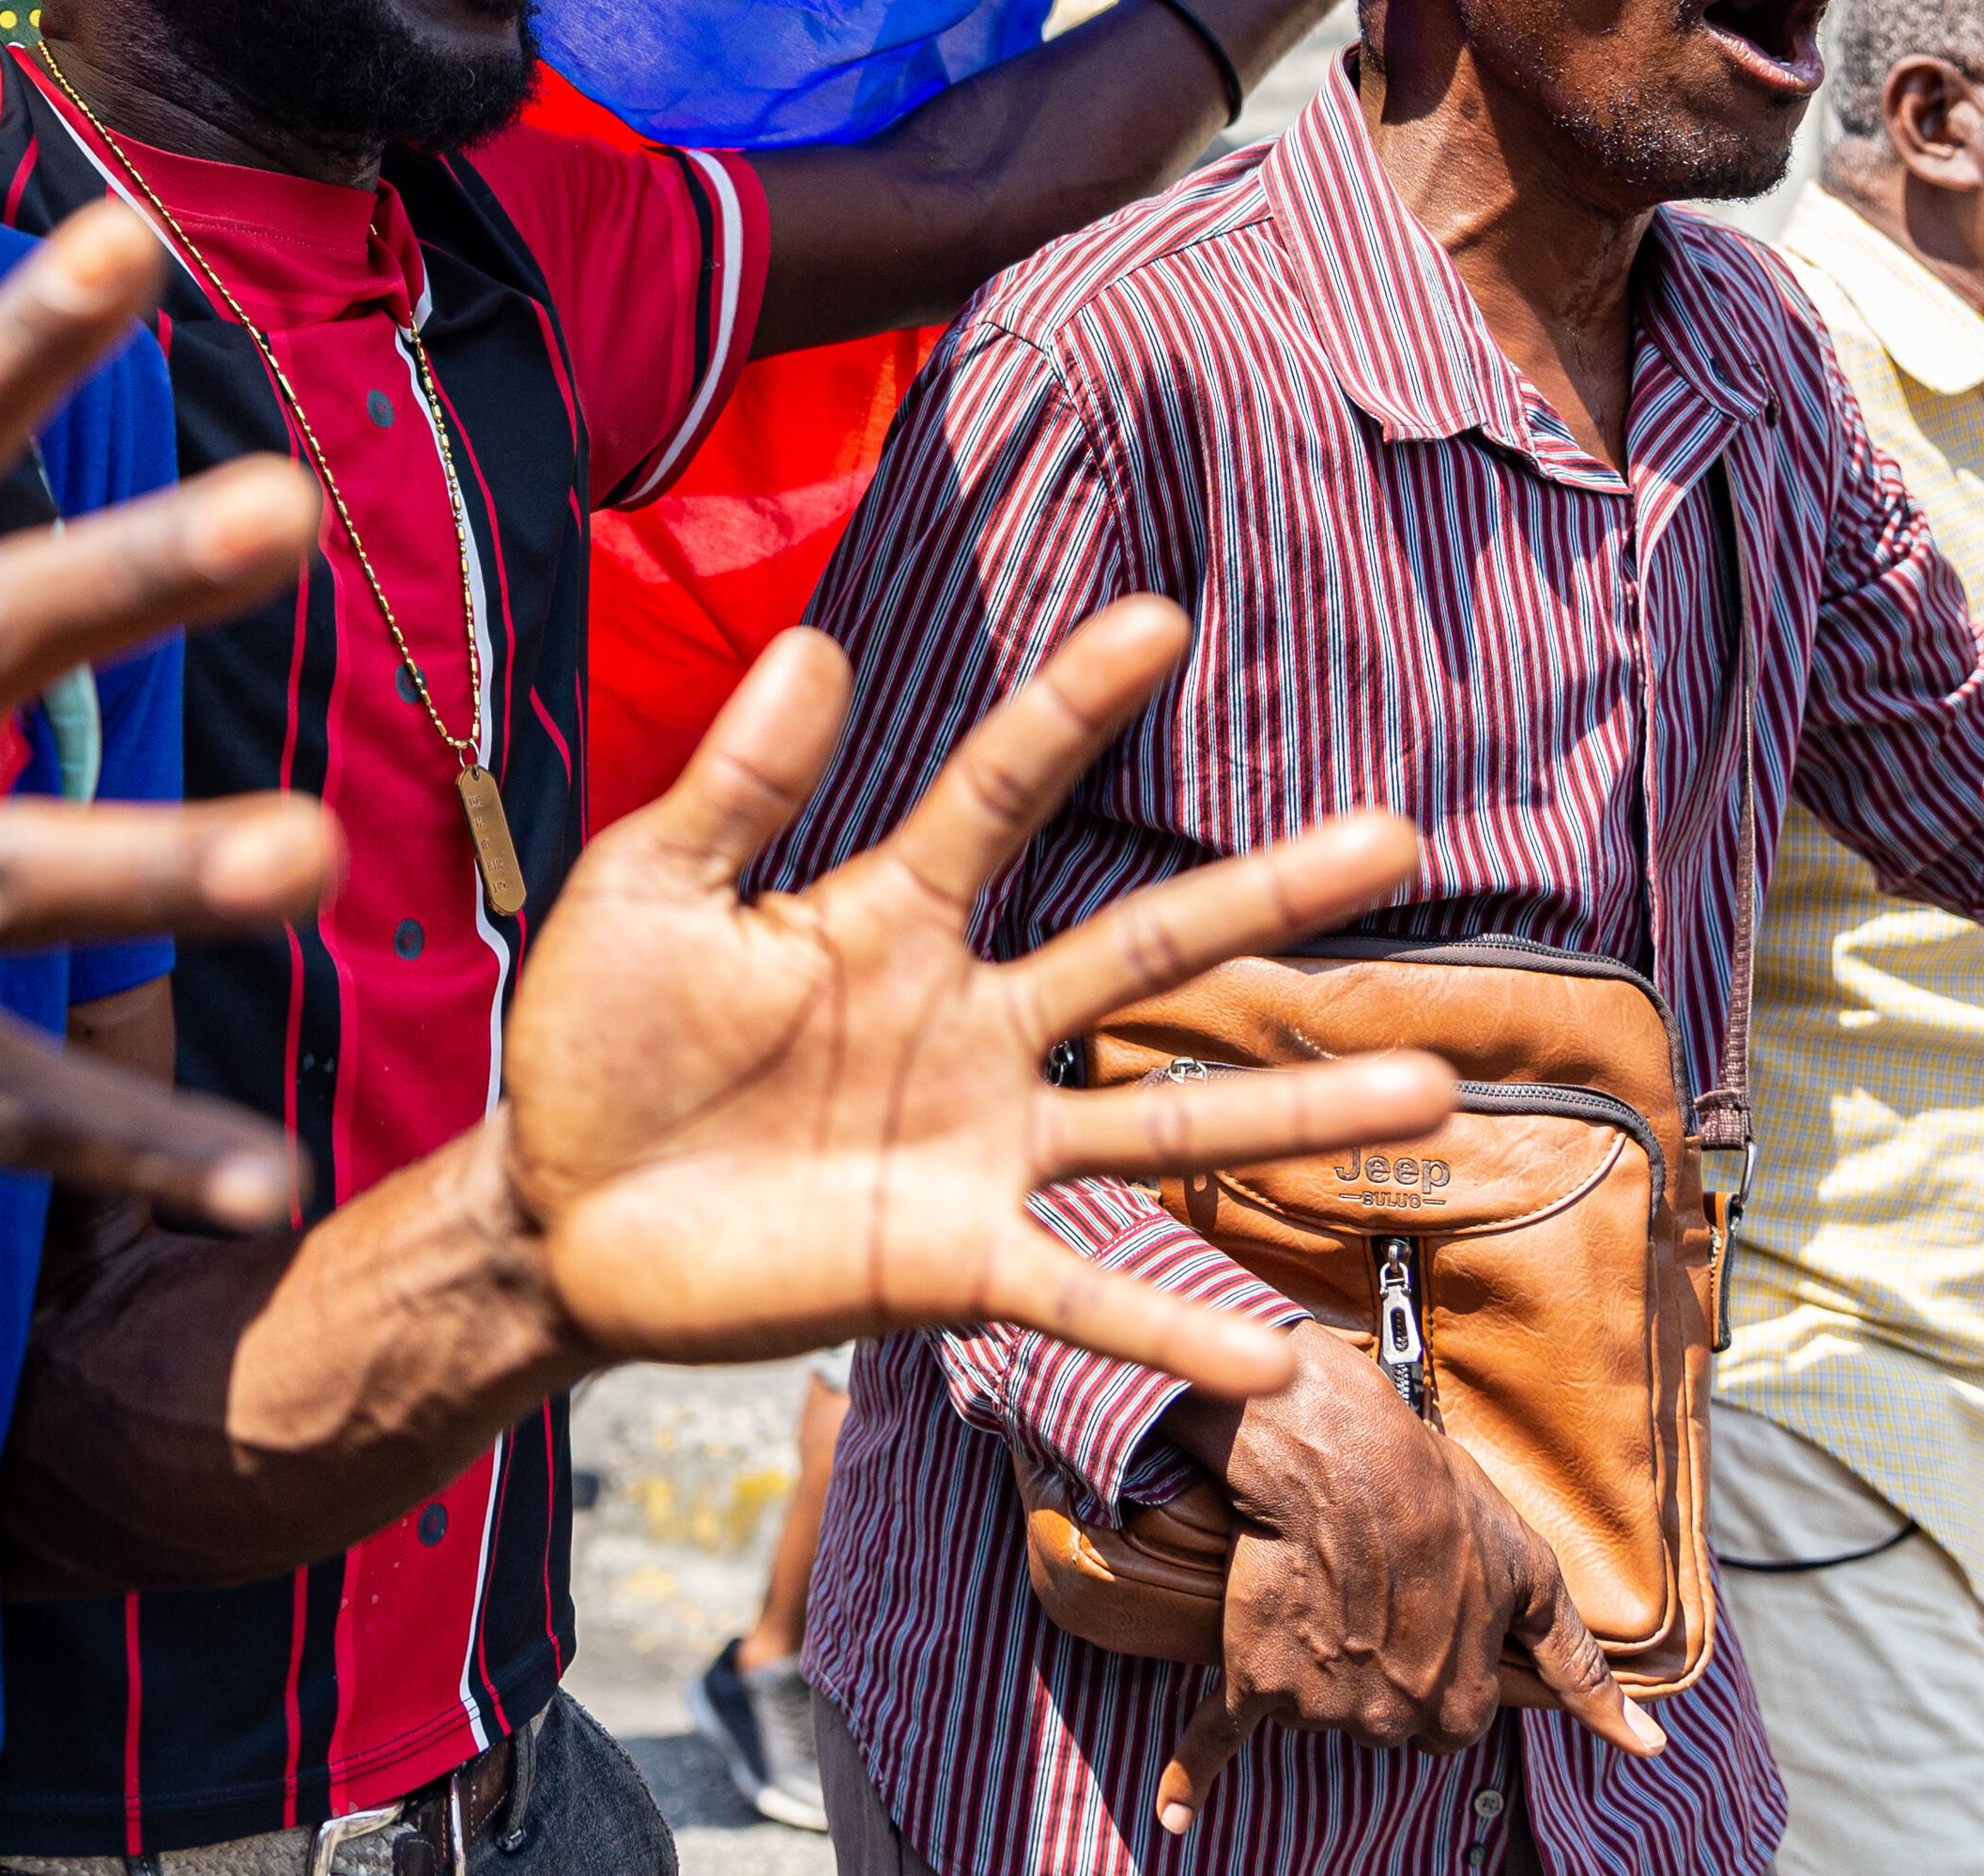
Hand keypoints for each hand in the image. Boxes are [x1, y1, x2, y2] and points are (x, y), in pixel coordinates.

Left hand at [498, 596, 1454, 1395]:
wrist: (552, 1213)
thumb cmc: (596, 1039)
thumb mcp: (653, 891)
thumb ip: (738, 786)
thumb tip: (818, 644)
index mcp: (890, 918)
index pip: (1000, 794)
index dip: (1071, 710)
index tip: (1161, 618)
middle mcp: (967, 1025)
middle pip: (1142, 947)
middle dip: (1268, 894)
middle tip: (1396, 834)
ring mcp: (976, 1147)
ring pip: (1164, 1122)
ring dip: (1297, 1110)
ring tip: (1431, 1090)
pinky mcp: (951, 1263)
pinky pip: (1084, 1296)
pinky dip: (1175, 1329)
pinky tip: (1276, 1363)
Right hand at [1153, 1348, 1661, 1830]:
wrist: (1338, 1454)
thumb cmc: (1441, 1502)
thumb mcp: (1533, 1576)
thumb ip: (1581, 1672)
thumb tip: (1650, 1748)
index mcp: (1461, 1706)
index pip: (1447, 1725)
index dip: (1435, 1668)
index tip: (1422, 1619)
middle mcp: (1394, 1721)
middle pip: (1382, 1724)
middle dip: (1377, 1675)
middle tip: (1371, 1600)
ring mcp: (1323, 1708)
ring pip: (1317, 1714)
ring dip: (1312, 1673)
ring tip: (1321, 1593)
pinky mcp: (1256, 1681)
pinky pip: (1217, 1742)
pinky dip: (1192, 1779)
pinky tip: (1174, 1816)